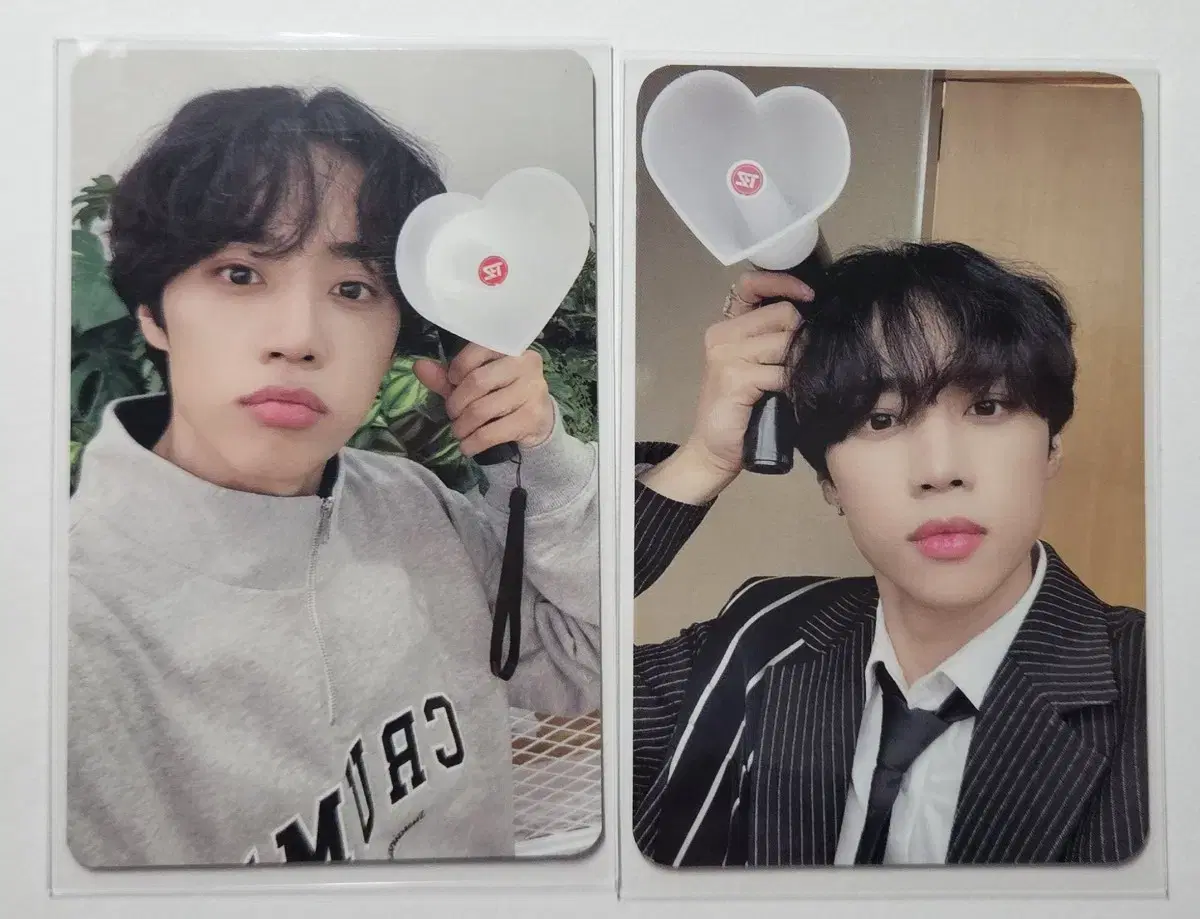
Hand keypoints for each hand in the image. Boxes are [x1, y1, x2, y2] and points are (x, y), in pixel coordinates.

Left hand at [413, 345, 554, 456]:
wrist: (538, 419)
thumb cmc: (501, 393)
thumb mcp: (474, 382)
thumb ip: (446, 375)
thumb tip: (418, 366)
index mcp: (510, 347)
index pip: (476, 351)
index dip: (456, 371)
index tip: (452, 384)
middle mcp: (526, 364)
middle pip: (477, 382)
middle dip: (456, 403)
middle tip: (452, 414)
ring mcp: (533, 391)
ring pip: (482, 410)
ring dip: (462, 426)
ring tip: (458, 431)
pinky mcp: (532, 418)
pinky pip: (491, 433)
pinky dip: (473, 443)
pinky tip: (467, 446)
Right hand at [639, 271, 811, 503]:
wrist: (714, 450)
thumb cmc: (741, 410)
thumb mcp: (757, 366)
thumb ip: (773, 340)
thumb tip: (814, 323)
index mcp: (726, 327)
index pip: (751, 283)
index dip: (784, 282)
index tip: (809, 296)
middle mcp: (722, 334)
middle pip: (783, 314)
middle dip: (801, 338)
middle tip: (798, 366)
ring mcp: (725, 354)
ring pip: (786, 342)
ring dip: (798, 365)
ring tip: (791, 386)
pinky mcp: (734, 377)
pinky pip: (782, 372)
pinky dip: (793, 386)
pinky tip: (787, 398)